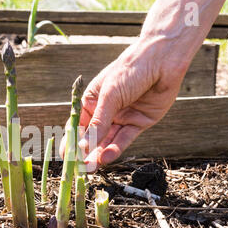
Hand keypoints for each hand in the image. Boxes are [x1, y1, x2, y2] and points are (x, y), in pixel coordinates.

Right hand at [60, 38, 188, 171]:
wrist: (162, 60)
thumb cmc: (130, 70)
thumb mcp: (110, 95)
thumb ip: (99, 122)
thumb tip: (84, 145)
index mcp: (92, 101)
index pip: (78, 125)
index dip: (72, 141)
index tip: (66, 157)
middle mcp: (106, 111)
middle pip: (93, 136)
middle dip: (86, 152)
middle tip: (79, 168)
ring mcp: (122, 118)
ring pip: (108, 140)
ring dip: (99, 153)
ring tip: (91, 166)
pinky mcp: (139, 123)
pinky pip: (125, 139)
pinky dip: (116, 148)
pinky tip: (106, 156)